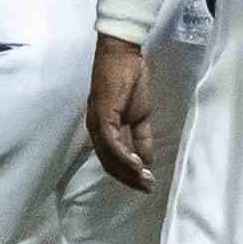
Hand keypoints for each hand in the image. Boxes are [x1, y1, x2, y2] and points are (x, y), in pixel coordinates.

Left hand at [84, 36, 155, 192]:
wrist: (124, 55)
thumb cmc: (130, 79)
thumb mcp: (141, 115)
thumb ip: (142, 138)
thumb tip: (147, 160)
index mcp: (102, 130)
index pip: (111, 160)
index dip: (127, 175)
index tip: (145, 184)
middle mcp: (94, 130)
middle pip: (109, 163)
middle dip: (129, 179)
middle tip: (147, 188)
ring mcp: (96, 123)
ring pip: (109, 157)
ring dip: (128, 171)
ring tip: (145, 180)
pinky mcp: (102, 116)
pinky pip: (111, 143)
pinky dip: (124, 157)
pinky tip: (138, 165)